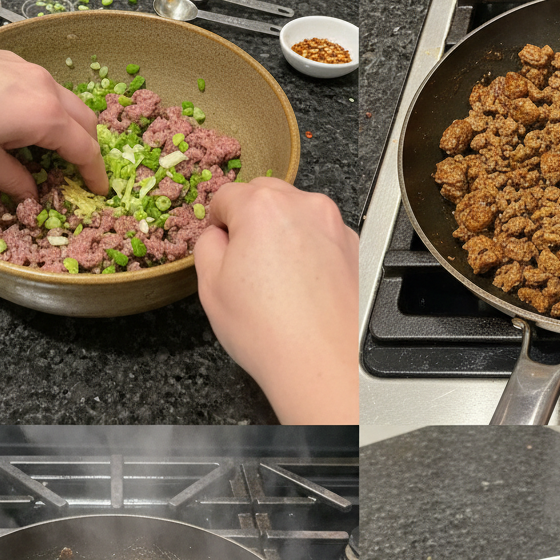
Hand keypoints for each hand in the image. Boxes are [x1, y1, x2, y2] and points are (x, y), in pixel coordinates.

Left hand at [0, 15, 106, 201]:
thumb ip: (15, 181)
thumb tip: (31, 193)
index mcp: (44, 116)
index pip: (86, 149)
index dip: (96, 174)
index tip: (100, 190)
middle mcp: (45, 88)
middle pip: (86, 121)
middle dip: (88, 148)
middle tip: (79, 170)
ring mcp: (28, 68)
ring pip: (67, 101)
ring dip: (69, 126)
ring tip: (51, 147)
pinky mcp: (10, 58)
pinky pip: (44, 87)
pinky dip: (48, 108)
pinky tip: (23, 120)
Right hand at [193, 178, 358, 424]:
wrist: (320, 364)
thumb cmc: (268, 332)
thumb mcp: (211, 286)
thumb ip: (207, 245)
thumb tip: (216, 234)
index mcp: (263, 207)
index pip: (227, 195)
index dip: (217, 221)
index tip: (218, 241)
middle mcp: (304, 207)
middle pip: (265, 195)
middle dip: (250, 220)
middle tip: (244, 263)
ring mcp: (333, 227)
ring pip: (296, 214)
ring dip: (281, 233)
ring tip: (274, 280)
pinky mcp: (352, 249)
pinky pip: (320, 236)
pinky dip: (308, 250)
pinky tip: (299, 285)